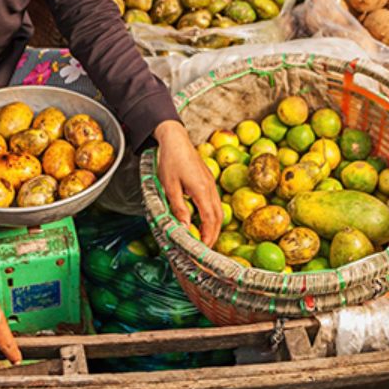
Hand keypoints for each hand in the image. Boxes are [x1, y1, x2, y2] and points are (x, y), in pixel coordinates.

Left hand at [155, 119, 221, 247]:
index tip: (203, 248)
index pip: (210, 219)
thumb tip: (185, 227)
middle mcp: (210, 188)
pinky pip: (215, 202)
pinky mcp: (208, 181)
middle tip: (205, 248)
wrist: (176, 139)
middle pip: (218, 217)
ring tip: (205, 237)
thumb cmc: (170, 161)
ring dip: (214, 225)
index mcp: (201, 190)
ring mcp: (211, 184)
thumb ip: (178, 208)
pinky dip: (212, 215)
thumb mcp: (170, 186)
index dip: (208, 236)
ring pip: (218, 210)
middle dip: (214, 234)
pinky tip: (203, 220)